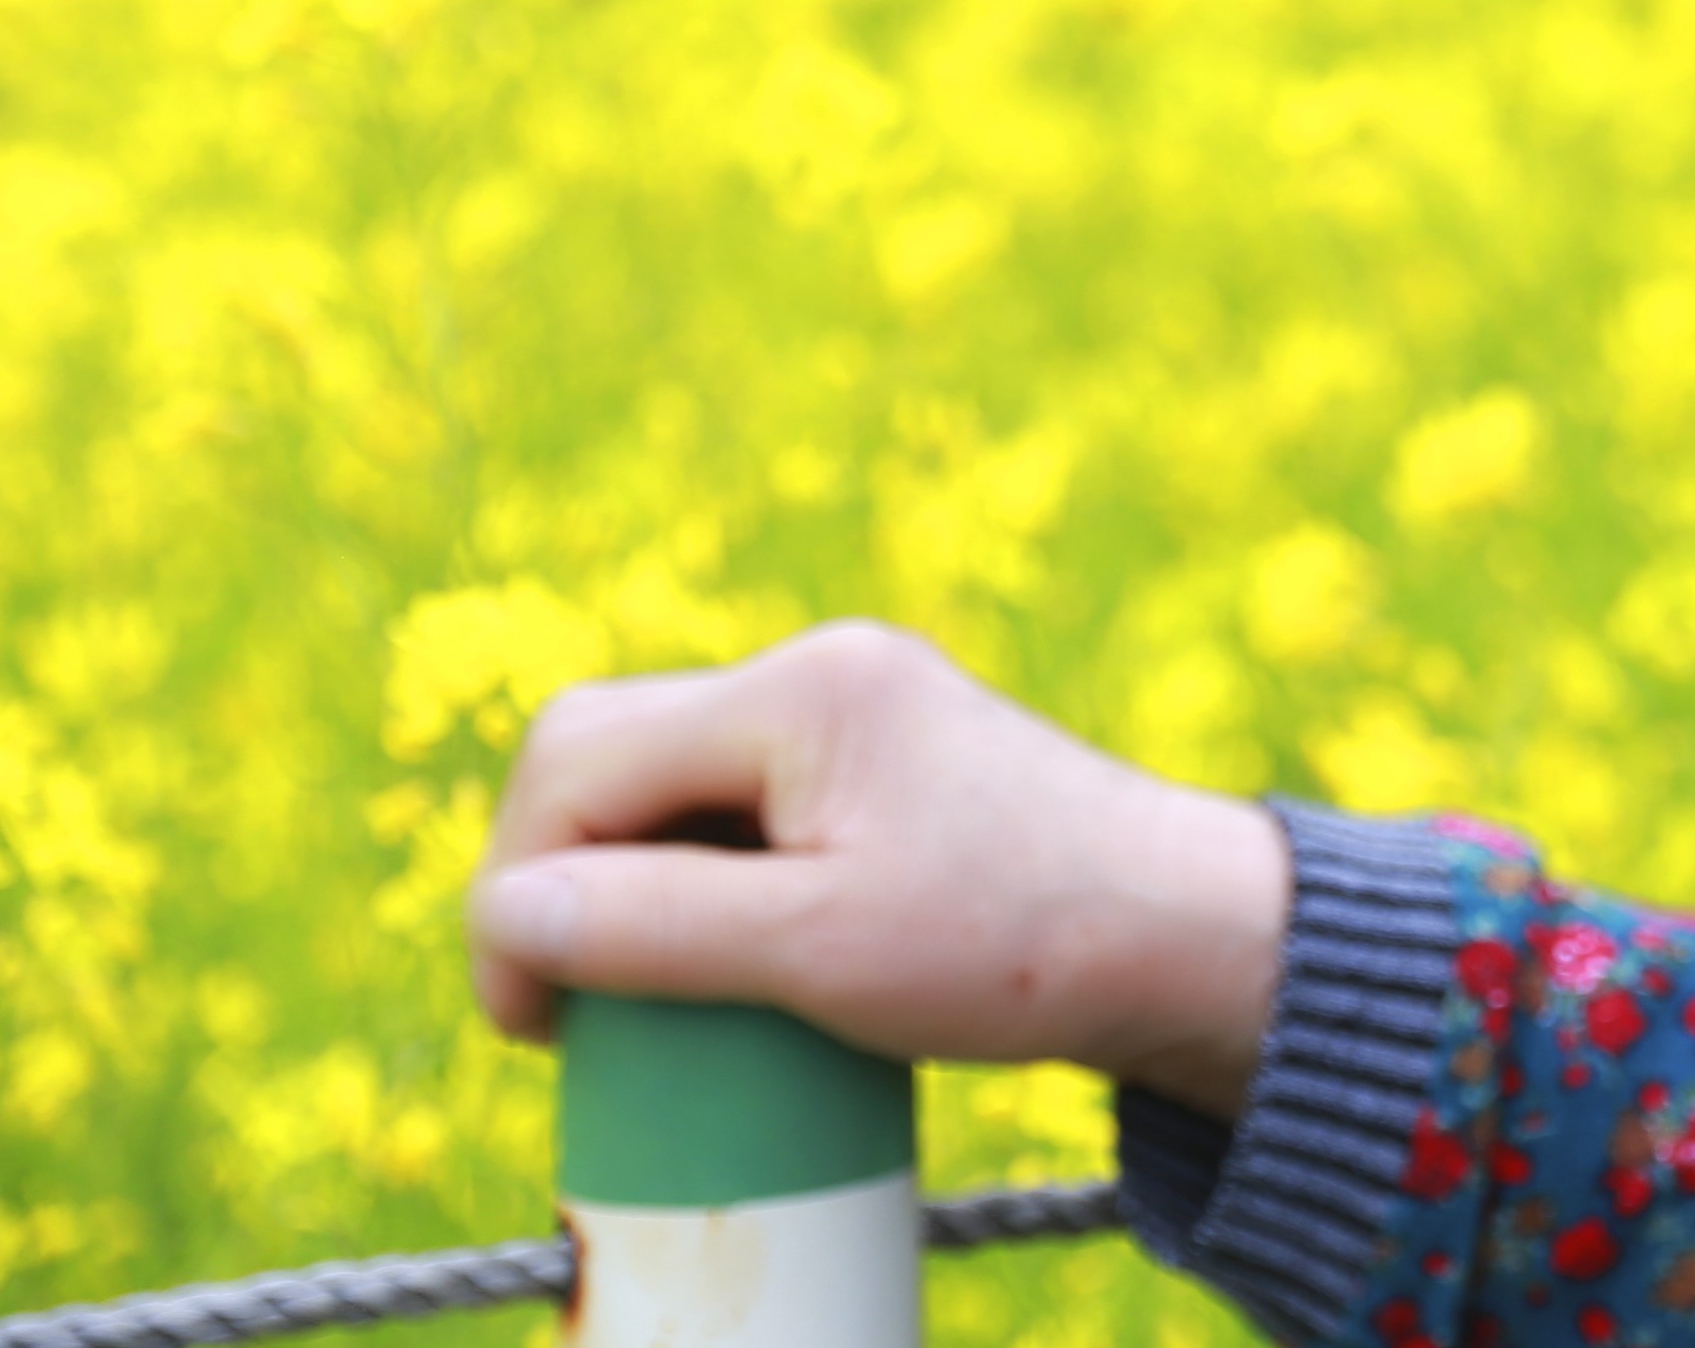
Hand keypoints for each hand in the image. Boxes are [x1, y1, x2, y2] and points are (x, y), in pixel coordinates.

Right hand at [466, 620, 1291, 1118]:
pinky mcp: (884, 763)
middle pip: (609, 751)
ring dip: (629, 884)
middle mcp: (821, 672)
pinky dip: (699, 881)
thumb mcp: (818, 949)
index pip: (576, 756)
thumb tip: (508, 910)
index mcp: (800, 688)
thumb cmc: (1020, 943)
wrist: (1186, 939)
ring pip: (669, 784)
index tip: (536, 1022)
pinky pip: (738, 807)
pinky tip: (717, 961)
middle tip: (573, 1011)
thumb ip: (652, 926)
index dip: (517, 887)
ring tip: (643, 997)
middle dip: (562, 877)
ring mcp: (856, 711)